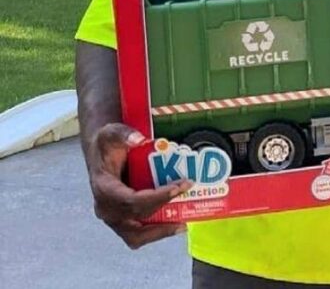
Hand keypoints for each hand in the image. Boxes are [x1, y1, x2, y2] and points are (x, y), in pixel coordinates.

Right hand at [87, 123, 190, 248]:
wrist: (102, 154)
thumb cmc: (107, 146)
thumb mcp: (112, 133)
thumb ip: (124, 134)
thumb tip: (139, 139)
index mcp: (103, 189)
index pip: (130, 201)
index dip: (157, 197)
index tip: (180, 187)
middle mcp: (106, 209)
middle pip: (134, 224)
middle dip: (161, 219)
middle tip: (187, 213)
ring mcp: (114, 218)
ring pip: (136, 236)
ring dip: (160, 232)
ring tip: (183, 225)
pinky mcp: (122, 221)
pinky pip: (139, 233)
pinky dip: (157, 231)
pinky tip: (176, 222)